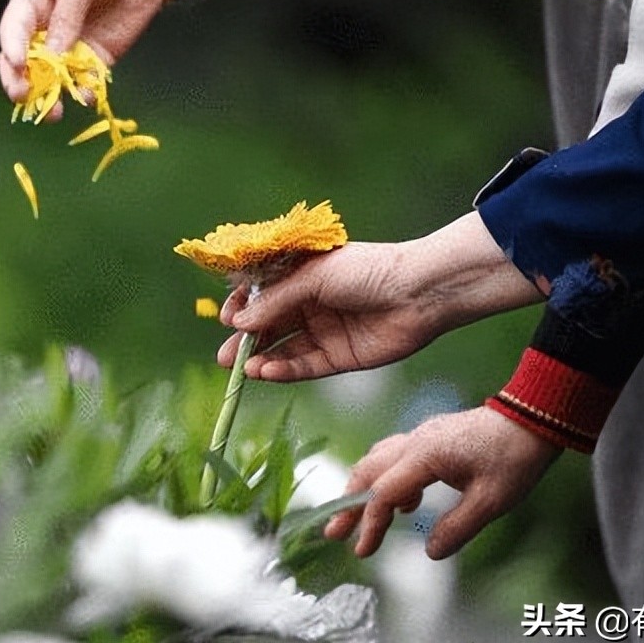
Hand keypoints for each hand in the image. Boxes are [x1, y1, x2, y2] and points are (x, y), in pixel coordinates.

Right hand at [0, 0, 209, 117]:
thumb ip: (67, 13)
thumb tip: (54, 56)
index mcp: (32, 0)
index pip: (13, 28)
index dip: (11, 47)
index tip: (16, 64)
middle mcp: (44, 27)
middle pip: (22, 62)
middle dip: (20, 81)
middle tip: (23, 97)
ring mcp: (69, 46)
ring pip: (50, 78)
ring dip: (49, 97)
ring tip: (54, 113)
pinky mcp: (95, 59)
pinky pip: (83, 81)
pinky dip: (83, 92)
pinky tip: (88, 96)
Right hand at [218, 242, 434, 379]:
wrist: (418, 292)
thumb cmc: (366, 270)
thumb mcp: (313, 278)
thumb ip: (275, 301)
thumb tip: (238, 324)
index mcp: (303, 275)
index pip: (262, 292)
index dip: (242, 306)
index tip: (225, 318)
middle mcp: (310, 303)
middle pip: (270, 324)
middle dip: (246, 341)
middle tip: (225, 357)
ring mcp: (324, 330)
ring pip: (284, 348)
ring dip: (262, 358)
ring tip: (243, 369)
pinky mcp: (339, 356)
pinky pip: (305, 366)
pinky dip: (284, 370)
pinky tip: (266, 372)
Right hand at [324, 407, 560, 558]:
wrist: (533, 417)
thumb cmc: (514, 457)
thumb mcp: (491, 501)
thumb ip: (457, 528)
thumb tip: (430, 551)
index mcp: (424, 456)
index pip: (384, 494)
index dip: (370, 524)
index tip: (362, 551)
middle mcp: (415, 442)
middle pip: (367, 471)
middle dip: (348, 503)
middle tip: (335, 532)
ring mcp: (421, 436)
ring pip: (377, 460)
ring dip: (363, 488)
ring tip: (357, 517)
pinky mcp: (431, 437)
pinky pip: (394, 456)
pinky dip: (385, 479)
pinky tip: (404, 503)